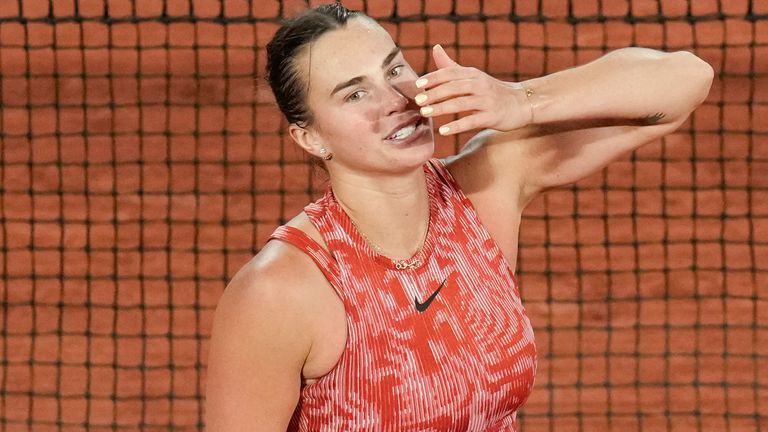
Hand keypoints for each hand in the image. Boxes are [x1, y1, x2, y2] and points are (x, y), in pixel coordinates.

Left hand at [414, 45, 531, 135]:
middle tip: (418, 100)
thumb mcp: (473, 76)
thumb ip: (452, 66)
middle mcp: (479, 85)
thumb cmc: (491, 91)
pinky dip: (456, 126)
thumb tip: (435, 48)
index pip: (450, 73)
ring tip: (425, 113)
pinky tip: (443, 131)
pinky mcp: (491, 117)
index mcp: (473, 74)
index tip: (417, 85)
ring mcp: (486, 101)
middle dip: (434, 93)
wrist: (522, 103)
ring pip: (460, 103)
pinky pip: (471, 121)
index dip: (433, 78)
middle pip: (453, 87)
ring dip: (441, 108)